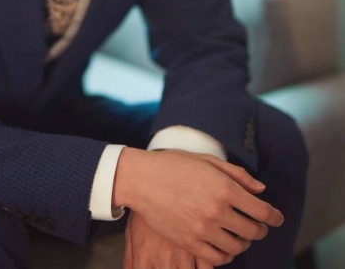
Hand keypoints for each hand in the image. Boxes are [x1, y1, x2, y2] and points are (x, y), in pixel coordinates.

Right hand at [114, 147, 281, 265]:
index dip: (274, 216)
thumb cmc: (174, 165)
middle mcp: (217, 210)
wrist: (142, 179)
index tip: (277, 218)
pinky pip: (217, 258)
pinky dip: (226, 255)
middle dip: (260, 229)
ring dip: (244, 242)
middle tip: (258, 226)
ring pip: (237, 247)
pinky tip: (223, 245)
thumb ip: (237, 175)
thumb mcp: (207, 161)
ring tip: (240, 235)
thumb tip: (261, 191)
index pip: (262, 211)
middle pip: (253, 231)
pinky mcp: (189, 242)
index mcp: (224, 188)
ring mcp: (203, 229)